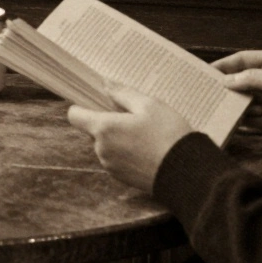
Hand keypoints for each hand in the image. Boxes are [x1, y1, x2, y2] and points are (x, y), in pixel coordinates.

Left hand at [66, 85, 193, 193]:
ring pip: (107, 145)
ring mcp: (111, 166)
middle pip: (94, 130)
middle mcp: (102, 149)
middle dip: (109, 122)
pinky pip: (117, 159)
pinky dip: (127, 153)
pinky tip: (147, 149)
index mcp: (104, 129)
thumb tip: (105, 84)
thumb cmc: (168, 135)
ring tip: (145, 134)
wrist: (186, 172)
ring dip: (119, 138)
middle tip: (134, 117)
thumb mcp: (149, 105)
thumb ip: (122, 93)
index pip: (74, 115)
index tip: (96, 102)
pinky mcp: (122, 178)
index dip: (82, 107)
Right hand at [212, 50, 261, 148]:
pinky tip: (245, 124)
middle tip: (209, 95)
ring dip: (241, 108)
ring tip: (238, 112)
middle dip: (228, 89)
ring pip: (244, 102)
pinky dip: (247, 122)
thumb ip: (250, 79)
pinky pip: (252, 119)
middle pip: (240, 82)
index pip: (242, 60)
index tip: (205, 73)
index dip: (224, 65)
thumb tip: (226, 80)